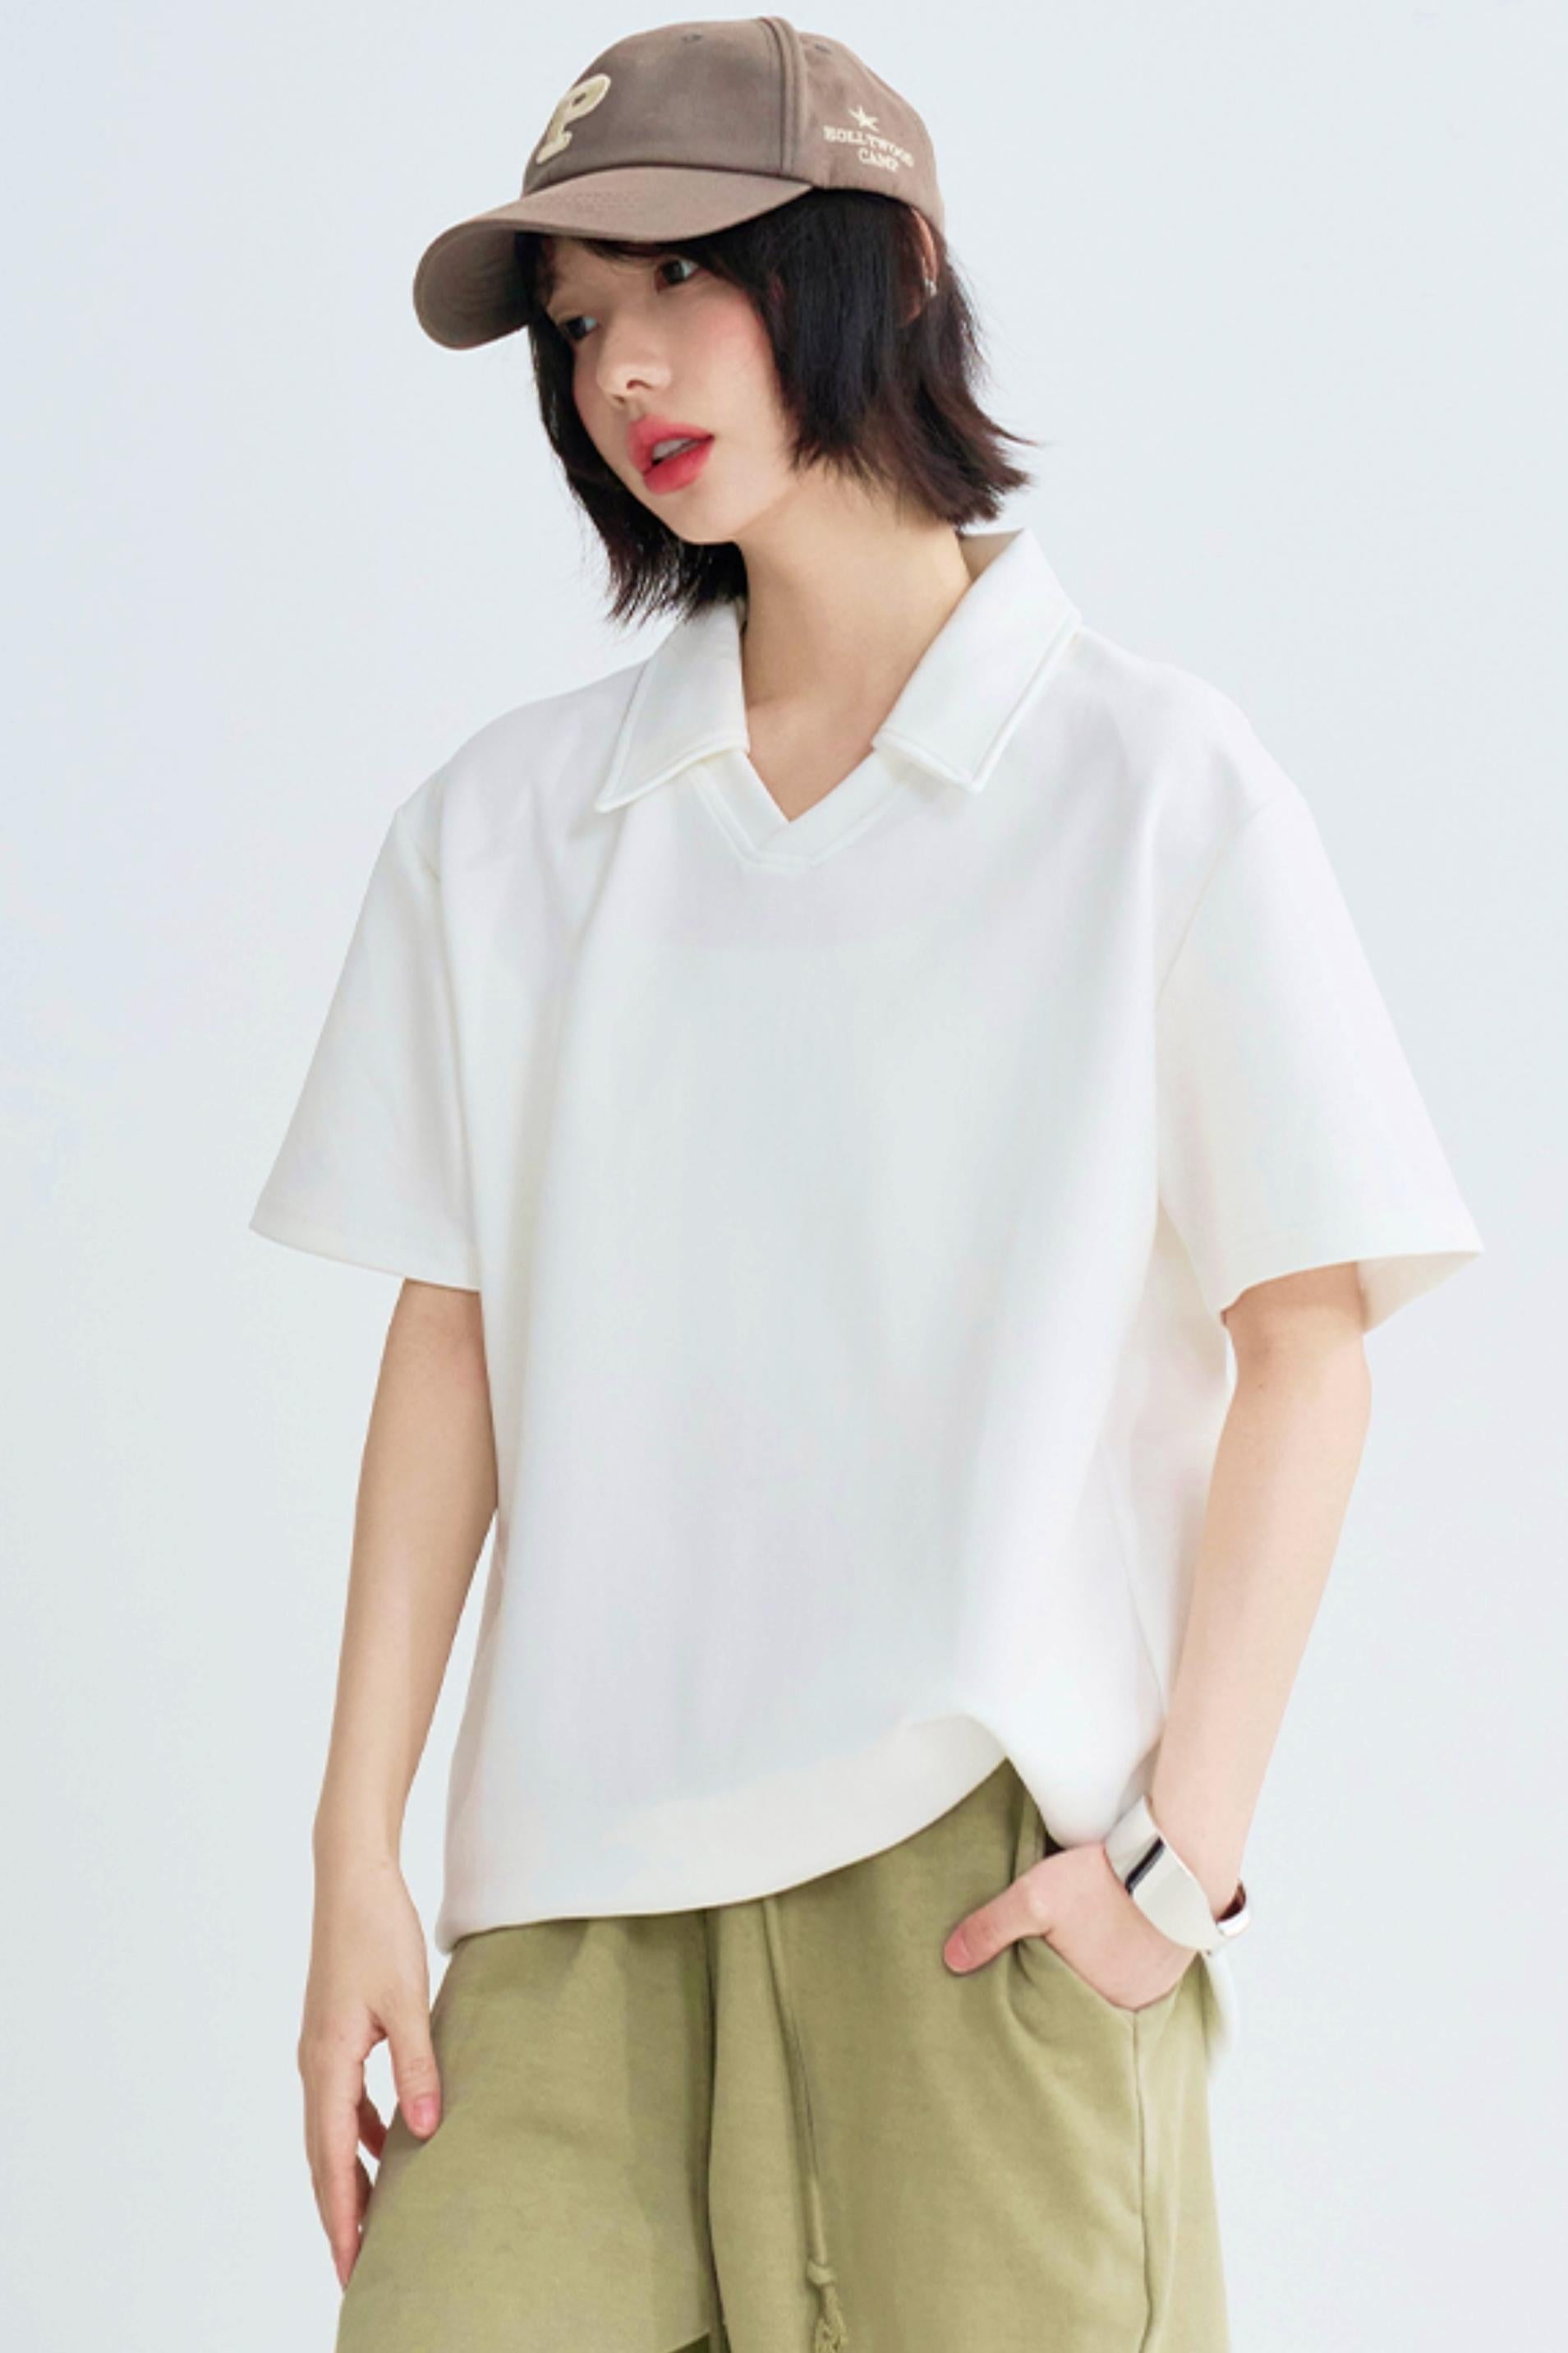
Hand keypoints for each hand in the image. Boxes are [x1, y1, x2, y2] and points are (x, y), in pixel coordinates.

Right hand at [298, 1851, 441, 2287]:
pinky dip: (357, 2132)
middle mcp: (315, 2062)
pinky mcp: (335, 2034)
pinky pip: (341, 2100)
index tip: (351, 2262)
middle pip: (321, 2155)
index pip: (330, 2157)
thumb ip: (417, 2067)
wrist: (353, 1878)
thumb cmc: (378, 1931)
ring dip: (347, 2174)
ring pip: (329, 2130)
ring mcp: (321, 2048)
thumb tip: (423, 2132)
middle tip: (355, 2266)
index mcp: (328, 2060)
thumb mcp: (407, 2001)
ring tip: (370, 2220)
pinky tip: (384, 2143)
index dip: (341, 2214)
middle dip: (338, 2211)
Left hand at [942, 1835, 1194, 2010]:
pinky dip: (1129, 1957)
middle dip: (1069, 1988)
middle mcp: (1128, 2005)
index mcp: (1092, 2003)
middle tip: (1056, 1966)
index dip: (1039, 2003)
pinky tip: (1118, 1935)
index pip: (1056, 2015)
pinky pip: (1144, 1970)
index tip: (1026, 1993)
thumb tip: (952, 1960)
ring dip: (1101, 1971)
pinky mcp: (1175, 1962)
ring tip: (1086, 1947)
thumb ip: (991, 1928)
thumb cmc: (1105, 1882)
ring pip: (1116, 1986)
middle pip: (1087, 2002)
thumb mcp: (1035, 1898)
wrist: (1177, 1860)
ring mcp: (1156, 1987)